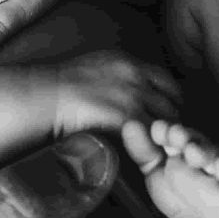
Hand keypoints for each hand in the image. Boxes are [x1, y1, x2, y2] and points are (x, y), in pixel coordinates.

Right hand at [50, 49, 180, 137]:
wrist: (47, 95)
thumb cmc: (60, 86)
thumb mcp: (93, 68)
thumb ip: (114, 76)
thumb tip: (120, 88)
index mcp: (128, 62)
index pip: (165, 80)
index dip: (170, 98)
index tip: (167, 110)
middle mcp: (136, 76)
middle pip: (172, 100)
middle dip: (171, 119)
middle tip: (166, 136)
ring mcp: (133, 96)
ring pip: (166, 120)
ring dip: (164, 136)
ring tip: (158, 148)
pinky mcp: (127, 117)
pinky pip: (151, 135)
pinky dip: (152, 146)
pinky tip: (148, 155)